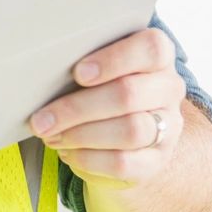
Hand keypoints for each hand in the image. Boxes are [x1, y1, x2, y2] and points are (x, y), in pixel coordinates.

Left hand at [28, 28, 187, 191]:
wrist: (122, 130)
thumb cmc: (100, 84)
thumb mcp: (96, 64)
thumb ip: (82, 59)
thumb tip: (42, 70)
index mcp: (158, 55)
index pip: (150, 48)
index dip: (114, 60)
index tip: (78, 73)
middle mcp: (169, 88)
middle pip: (129, 95)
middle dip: (78, 108)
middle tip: (42, 119)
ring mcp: (168, 126)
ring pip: (129, 131)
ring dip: (81, 135)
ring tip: (50, 136)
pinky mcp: (157, 160)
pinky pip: (125, 162)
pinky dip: (90, 158)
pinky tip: (67, 152)